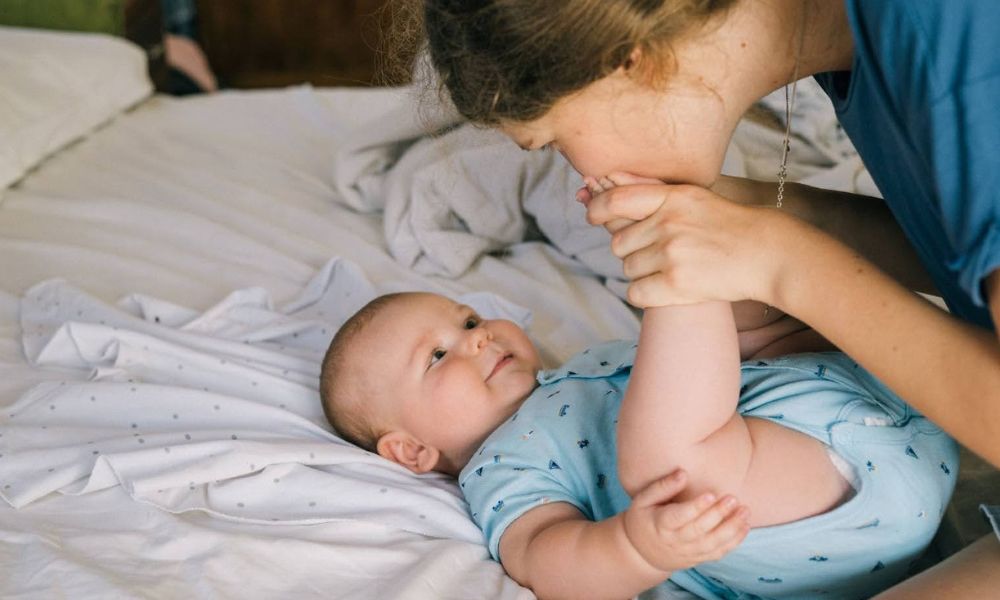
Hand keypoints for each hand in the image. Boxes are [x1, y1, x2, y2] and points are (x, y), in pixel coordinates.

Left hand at [585, 174, 794, 307]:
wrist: (765, 254)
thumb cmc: (726, 225)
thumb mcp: (691, 197)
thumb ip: (649, 191)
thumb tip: (603, 180)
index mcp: (672, 197)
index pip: (616, 200)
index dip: (596, 208)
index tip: (592, 214)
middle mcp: (669, 223)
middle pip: (619, 242)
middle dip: (631, 249)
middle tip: (657, 250)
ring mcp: (672, 254)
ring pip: (628, 268)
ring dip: (642, 271)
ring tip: (670, 267)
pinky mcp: (677, 284)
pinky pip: (635, 292)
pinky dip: (644, 293)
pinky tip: (665, 287)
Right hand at [622, 470, 749, 571]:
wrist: (641, 553)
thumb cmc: (643, 519)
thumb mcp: (643, 500)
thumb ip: (662, 486)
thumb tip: (683, 473)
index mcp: (661, 524)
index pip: (680, 516)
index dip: (696, 507)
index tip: (711, 494)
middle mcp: (676, 540)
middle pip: (700, 529)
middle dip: (718, 514)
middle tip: (733, 498)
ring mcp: (688, 552)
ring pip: (713, 543)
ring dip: (731, 528)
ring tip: (745, 511)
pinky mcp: (698, 558)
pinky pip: (718, 552)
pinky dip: (734, 542)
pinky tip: (745, 527)